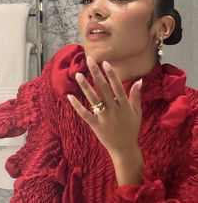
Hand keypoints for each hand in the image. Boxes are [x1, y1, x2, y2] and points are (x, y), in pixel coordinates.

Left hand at [67, 56, 143, 184]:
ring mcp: (103, 117)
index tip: (105, 63)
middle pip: (103, 88)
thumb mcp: (137, 112)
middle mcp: (114, 109)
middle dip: (96, 73)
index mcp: (124, 105)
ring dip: (85, 86)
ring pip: (93, 99)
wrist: (124, 149)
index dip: (111, 74)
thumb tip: (139, 81)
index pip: (117, 86)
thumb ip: (136, 96)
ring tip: (77, 75)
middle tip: (89, 60)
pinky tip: (70, 96)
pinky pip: (85, 114)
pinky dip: (77, 106)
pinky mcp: (95, 125)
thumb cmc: (131, 129)